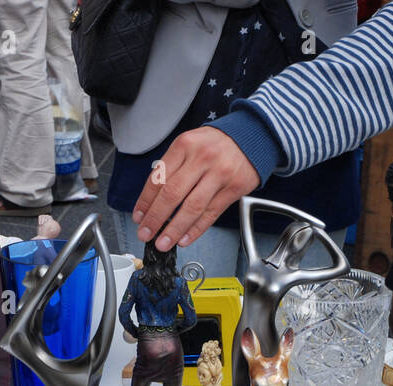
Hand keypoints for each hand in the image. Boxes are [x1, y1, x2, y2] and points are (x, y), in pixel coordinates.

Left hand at [132, 127, 259, 251]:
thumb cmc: (216, 143)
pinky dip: (196, 229)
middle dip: (156, 218)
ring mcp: (219, 174)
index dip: (146, 201)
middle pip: (172, 194)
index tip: (139, 217)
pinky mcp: (233, 188)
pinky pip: (211, 213)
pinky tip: (184, 239)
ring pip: (192, 207)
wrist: (252, 137)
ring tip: (163, 242)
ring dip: (175, 229)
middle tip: (146, 233)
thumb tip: (154, 200)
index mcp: (185, 146)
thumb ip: (173, 167)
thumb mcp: (190, 145)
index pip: (158, 178)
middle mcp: (201, 159)